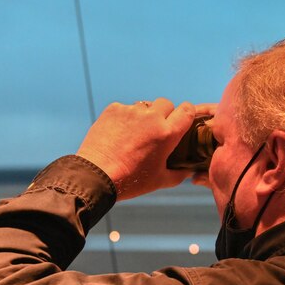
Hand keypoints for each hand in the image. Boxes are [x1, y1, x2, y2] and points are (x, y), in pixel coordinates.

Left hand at [76, 98, 197, 199]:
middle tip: (156, 130)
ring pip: (145, 106)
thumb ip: (179, 174)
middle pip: (166, 103)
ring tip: (135, 134)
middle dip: (164, 114)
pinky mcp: (114, 110)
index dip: (186, 113)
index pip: (187, 110)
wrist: (96, 175)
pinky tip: (119, 134)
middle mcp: (151, 117)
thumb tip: (188, 171)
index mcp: (167, 133)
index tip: (181, 120)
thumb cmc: (131, 180)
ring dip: (144, 116)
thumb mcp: (160, 181)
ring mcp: (131, 111)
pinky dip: (125, 118)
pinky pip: (125, 108)